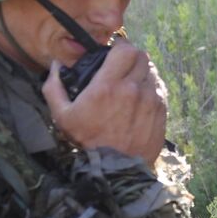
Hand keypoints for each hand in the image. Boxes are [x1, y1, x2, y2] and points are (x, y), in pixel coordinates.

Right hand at [43, 41, 167, 166]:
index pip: (125, 50)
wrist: (115, 171)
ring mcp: (151, 101)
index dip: (121, 47)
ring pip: (152, 73)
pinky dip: (151, 89)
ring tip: (131, 85)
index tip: (114, 53)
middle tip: (122, 67)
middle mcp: (133, 89)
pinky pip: (159, 90)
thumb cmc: (87, 142)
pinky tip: (140, 99)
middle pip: (142, 57)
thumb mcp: (62, 116)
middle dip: (132, 58)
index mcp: (108, 85)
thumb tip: (55, 64)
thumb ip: (55, 86)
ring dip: (142, 74)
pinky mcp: (161, 113)